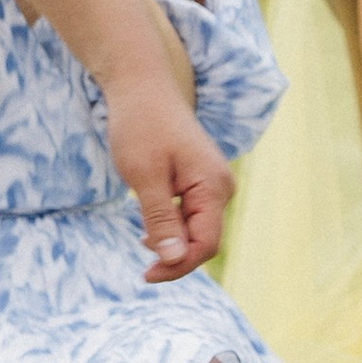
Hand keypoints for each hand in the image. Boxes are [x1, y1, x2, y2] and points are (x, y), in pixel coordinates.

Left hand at [103, 75, 232, 281]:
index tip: (146, 275)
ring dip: (172, 243)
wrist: (141, 87)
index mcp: (213, 186)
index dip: (178, 266)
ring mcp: (213, 183)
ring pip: (197, 230)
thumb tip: (173, 259)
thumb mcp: (145, 176)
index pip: (204, 244)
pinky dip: (172, 228)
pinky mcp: (200, 181)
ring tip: (142, 240)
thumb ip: (160, 219)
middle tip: (143, 269)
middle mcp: (221, 187)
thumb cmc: (140, 126)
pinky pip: (192, 216)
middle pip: (204, 241)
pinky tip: (150, 232)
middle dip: (175, 258)